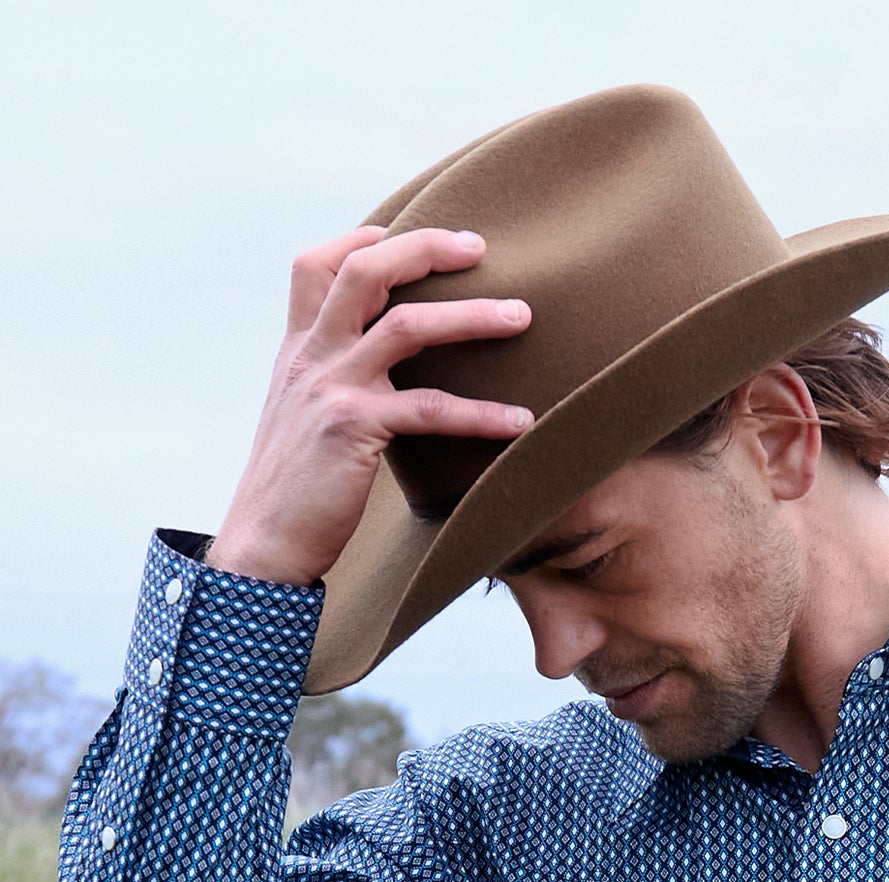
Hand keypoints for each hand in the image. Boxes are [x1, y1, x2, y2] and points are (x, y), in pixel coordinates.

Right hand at [206, 225, 532, 587]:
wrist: (263, 542)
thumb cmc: (293, 491)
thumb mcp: (301, 419)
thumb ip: (330, 383)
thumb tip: (378, 376)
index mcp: (297, 349)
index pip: (318, 265)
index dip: (363, 238)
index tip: (407, 229)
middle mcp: (311, 356)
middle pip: (366, 270)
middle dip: (425, 247)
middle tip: (480, 246)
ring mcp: (331, 388)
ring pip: (407, 325)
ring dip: (472, 315)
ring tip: (521, 316)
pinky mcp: (353, 429)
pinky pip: (430, 409)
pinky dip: (481, 413)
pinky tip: (520, 420)